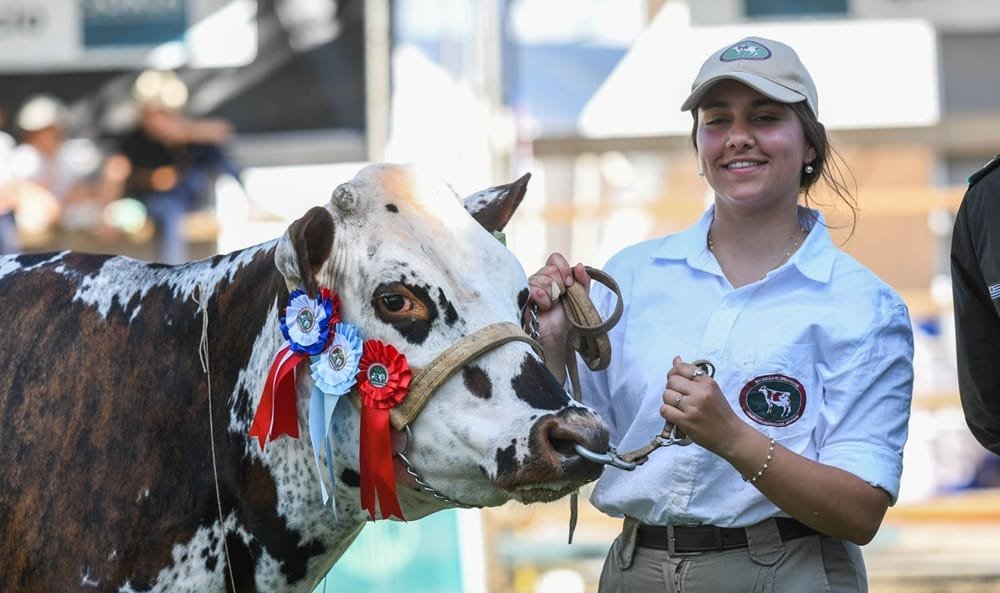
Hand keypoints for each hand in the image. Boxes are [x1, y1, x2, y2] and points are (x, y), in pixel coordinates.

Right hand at [526, 253, 589, 377]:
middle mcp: (540, 278)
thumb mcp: (580, 297)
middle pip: (550, 269)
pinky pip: (534, 289)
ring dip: (552, 295)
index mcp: (553, 274)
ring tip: (551, 305)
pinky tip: (544, 307)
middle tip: (560, 297)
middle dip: (560, 285)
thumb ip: (583, 280)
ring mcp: (530, 287)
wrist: (557, 334)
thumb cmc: (566, 316)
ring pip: (543, 279)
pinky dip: (543, 299)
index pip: (555, 258)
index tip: (570, 283)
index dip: (563, 268)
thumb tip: (579, 265)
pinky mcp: (524, 297)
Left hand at [659, 356, 746, 455]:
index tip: (675, 380)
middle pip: (671, 381)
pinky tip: (675, 415)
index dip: (673, 372)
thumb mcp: (711, 389)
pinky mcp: (686, 421)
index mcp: (707, 382)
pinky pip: (665, 410)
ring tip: (678, 407)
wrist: (731, 435)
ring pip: (666, 395)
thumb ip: (693, 375)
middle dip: (671, 388)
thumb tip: (676, 359)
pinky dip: (667, 412)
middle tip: (678, 396)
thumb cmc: (720, 412)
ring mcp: (693, 407)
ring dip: (668, 401)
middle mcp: (700, 393)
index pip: (681, 368)